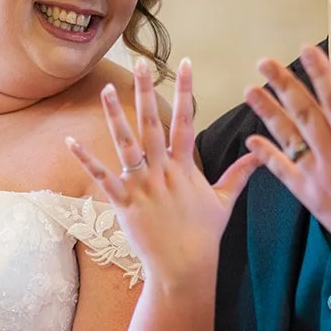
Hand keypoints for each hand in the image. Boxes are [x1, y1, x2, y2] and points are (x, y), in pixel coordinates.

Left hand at [66, 57, 257, 286]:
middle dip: (147, 91)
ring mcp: (142, 185)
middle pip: (153, 123)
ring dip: (116, 116)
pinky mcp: (123, 202)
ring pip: (126, 144)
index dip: (186, 90)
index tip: (185, 63)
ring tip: (108, 89)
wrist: (184, 267)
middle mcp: (162, 171)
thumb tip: (260, 155)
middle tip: (141, 63)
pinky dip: (86, 159)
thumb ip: (239, 174)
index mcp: (185, 167)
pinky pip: (101, 177)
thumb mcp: (225, 201)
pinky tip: (71, 141)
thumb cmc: (204, 235)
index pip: (186, 120)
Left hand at [244, 44, 330, 250]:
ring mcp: (321, 178)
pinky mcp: (311, 197)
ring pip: (289, 138)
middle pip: (306, 114)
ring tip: (249, 90)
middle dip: (284, 85)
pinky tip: (251, 140)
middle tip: (265, 62)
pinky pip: (285, 173)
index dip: (322, 75)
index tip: (306, 51)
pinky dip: (267, 156)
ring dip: (268, 113)